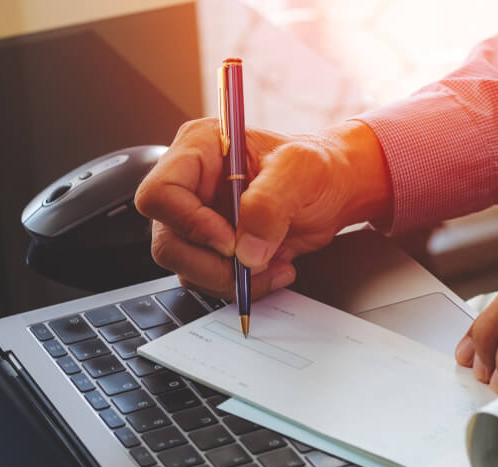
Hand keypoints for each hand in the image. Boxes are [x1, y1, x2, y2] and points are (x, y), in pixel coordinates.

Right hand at [135, 118, 391, 298]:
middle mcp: (191, 186)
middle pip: (168, 241)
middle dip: (211, 264)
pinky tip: (273, 270)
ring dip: (230, 279)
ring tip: (273, 267)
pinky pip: (211, 279)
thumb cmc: (317, 166)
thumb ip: (270, 204)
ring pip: (187, 268)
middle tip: (253, 265)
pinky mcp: (214, 248)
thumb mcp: (301, 170)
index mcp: (199, 150)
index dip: (189, 224)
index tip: (230, 241)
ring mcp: (199, 220)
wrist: (335, 190)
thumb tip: (246, 252)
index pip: (161, 194)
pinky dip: (242, 286)